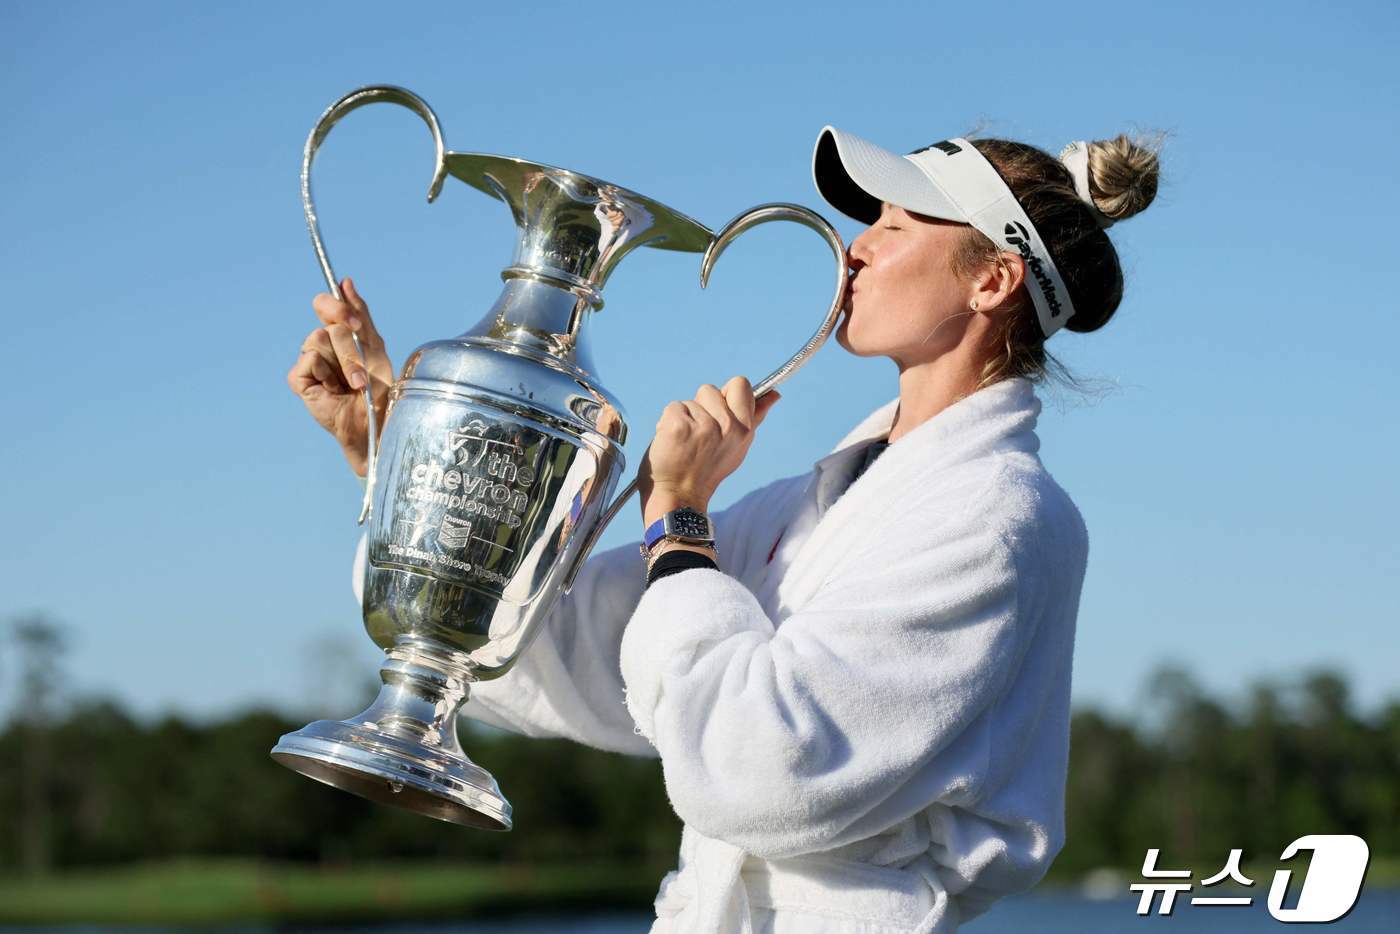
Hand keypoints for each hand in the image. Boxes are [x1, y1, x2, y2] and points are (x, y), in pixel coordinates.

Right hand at [286, 277, 393, 476]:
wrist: (376, 424)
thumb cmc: (379, 390)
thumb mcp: (376, 348)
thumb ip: (361, 316)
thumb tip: (345, 282)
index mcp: (339, 334)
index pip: (326, 304)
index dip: (336, 306)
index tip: (353, 319)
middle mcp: (321, 345)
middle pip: (328, 323)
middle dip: (351, 345)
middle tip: (363, 367)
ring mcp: (309, 362)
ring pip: (319, 339)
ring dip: (345, 363)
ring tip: (355, 384)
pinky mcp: (299, 379)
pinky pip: (309, 359)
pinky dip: (327, 374)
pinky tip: (335, 390)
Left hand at [639, 376, 779, 524]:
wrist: (680, 497)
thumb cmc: (707, 470)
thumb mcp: (738, 446)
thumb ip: (755, 417)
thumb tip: (774, 395)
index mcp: (744, 429)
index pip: (740, 384)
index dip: (725, 394)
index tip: (717, 412)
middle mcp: (727, 427)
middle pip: (709, 390)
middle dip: (699, 407)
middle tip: (698, 436)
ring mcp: (703, 427)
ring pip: (687, 401)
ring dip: (682, 417)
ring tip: (684, 442)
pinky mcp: (678, 427)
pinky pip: (671, 408)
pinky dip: (666, 423)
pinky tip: (671, 443)